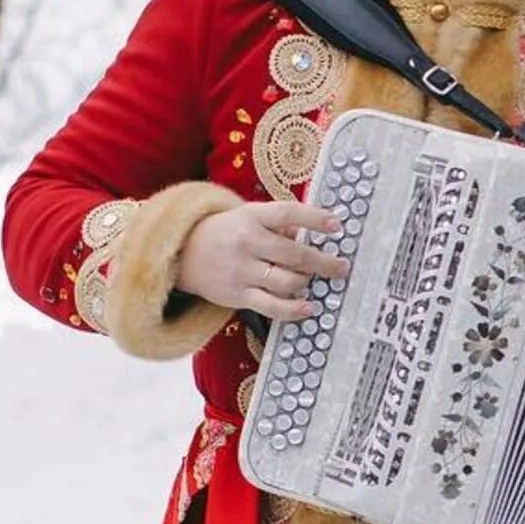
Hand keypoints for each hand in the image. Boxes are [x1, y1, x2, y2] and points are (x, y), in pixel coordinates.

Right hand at [175, 201, 348, 321]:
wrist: (182, 252)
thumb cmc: (228, 233)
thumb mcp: (249, 217)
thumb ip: (280, 225)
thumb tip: (311, 237)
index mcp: (252, 217)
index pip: (288, 214)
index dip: (315, 219)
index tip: (337, 225)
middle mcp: (248, 243)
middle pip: (296, 254)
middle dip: (325, 262)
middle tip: (342, 266)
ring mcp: (243, 270)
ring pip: (288, 281)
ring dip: (307, 282)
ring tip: (314, 281)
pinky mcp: (239, 295)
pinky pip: (273, 306)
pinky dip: (294, 309)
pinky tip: (309, 307)